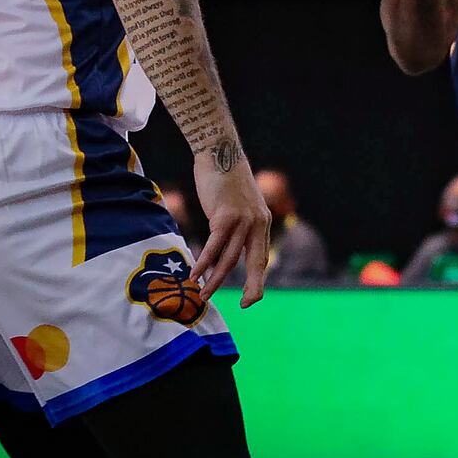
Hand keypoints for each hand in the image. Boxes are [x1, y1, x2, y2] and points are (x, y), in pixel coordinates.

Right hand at [190, 148, 271, 306]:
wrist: (220, 152)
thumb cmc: (225, 179)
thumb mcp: (238, 205)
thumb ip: (237, 225)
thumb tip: (226, 245)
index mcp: (262, 223)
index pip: (261, 257)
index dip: (257, 278)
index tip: (254, 297)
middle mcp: (257, 223)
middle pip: (255, 262)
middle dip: (252, 286)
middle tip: (246, 306)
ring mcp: (242, 220)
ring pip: (230, 258)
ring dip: (216, 279)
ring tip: (204, 294)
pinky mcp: (225, 216)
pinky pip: (214, 245)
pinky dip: (204, 262)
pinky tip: (195, 273)